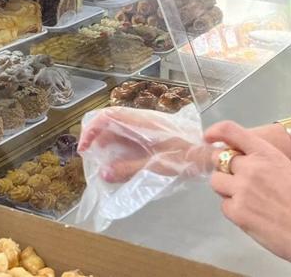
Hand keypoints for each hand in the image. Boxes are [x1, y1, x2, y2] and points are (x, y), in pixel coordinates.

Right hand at [79, 106, 215, 182]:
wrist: (206, 155)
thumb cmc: (182, 157)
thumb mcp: (154, 166)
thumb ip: (127, 169)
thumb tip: (102, 173)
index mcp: (140, 122)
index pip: (108, 116)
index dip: (92, 129)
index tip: (84, 148)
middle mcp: (141, 120)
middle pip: (110, 121)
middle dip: (95, 137)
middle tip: (88, 156)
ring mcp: (146, 126)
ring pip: (118, 129)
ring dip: (106, 143)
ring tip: (99, 161)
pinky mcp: (150, 134)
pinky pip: (128, 136)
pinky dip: (117, 146)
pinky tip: (117, 162)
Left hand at [206, 121, 290, 267]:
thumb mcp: (286, 168)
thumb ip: (262, 162)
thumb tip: (240, 163)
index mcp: (266, 153)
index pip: (231, 131)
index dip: (215, 131)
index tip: (209, 138)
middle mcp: (250, 167)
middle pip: (218, 159)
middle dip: (224, 167)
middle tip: (236, 179)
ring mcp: (241, 189)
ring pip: (216, 182)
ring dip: (225, 188)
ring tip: (244, 198)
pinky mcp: (237, 212)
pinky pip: (224, 206)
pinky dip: (233, 209)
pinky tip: (250, 215)